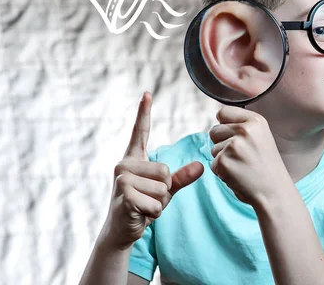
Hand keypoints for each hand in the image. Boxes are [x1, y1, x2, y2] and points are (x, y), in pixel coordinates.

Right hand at [101, 92, 204, 249]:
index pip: (140, 132)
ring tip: (144, 206)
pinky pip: (156, 203)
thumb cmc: (142, 206)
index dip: (144, 112)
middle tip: (149, 199)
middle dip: (164, 190)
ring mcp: (122, 179)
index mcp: (133, 159)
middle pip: (165, 170)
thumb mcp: (165, 190)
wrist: (121, 230)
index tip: (147, 93)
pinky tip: (141, 214)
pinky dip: (154, 213)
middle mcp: (124, 164)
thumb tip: (201, 165)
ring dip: (159, 203)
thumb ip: (181, 177)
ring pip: (162, 188)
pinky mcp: (124, 195)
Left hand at [209, 106, 285, 207]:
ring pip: (213, 148)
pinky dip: (222, 172)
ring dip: (223, 159)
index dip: (225, 125)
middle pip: (214, 130)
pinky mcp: (223, 162)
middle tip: (241, 156)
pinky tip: (238, 175)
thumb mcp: (261, 136)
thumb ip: (242, 124)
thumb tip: (218, 117)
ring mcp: (233, 146)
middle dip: (222, 143)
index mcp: (255, 121)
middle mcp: (244, 130)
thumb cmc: (266, 165)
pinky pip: (213, 164)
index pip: (223, 112)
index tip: (235, 136)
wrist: (274, 193)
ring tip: (242, 166)